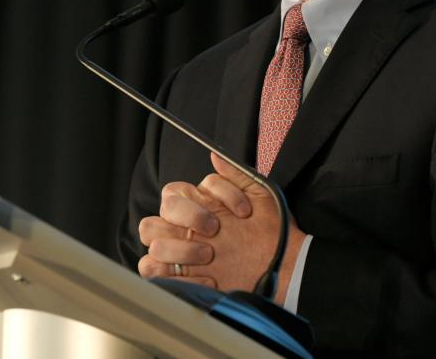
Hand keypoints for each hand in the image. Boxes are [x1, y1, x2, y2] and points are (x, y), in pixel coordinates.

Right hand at [138, 153, 304, 300]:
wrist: (282, 261)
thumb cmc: (270, 227)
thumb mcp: (260, 194)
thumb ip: (235, 174)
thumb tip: (214, 155)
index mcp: (195, 205)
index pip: (171, 194)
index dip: (197, 201)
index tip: (237, 211)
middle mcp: (182, 229)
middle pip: (154, 218)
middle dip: (186, 220)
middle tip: (215, 230)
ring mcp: (178, 255)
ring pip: (154, 246)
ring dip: (181, 249)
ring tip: (211, 255)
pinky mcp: (180, 279)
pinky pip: (156, 276)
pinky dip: (180, 277)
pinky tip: (210, 278)